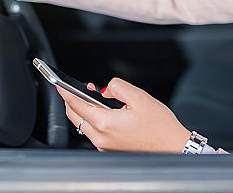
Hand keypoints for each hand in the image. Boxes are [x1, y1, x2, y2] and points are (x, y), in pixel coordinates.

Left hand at [57, 77, 190, 152]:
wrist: (173, 147)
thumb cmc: (160, 126)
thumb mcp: (139, 97)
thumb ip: (117, 86)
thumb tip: (105, 88)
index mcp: (105, 123)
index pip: (75, 104)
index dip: (65, 91)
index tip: (59, 83)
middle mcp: (101, 137)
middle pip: (75, 115)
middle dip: (73, 100)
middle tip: (81, 88)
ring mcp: (104, 146)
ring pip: (82, 125)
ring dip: (84, 110)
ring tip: (96, 98)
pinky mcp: (109, 149)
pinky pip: (93, 132)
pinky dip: (93, 120)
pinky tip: (105, 112)